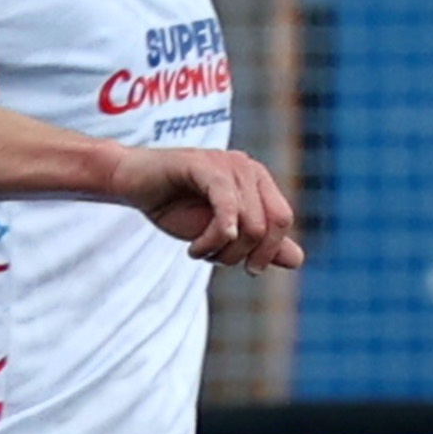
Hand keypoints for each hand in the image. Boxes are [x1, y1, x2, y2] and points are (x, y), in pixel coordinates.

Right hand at [115, 147, 302, 272]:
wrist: (134, 183)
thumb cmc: (177, 205)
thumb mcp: (224, 233)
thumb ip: (260, 244)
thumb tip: (298, 259)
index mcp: (258, 182)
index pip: (282, 221)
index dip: (267, 252)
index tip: (247, 269)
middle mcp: (249, 169)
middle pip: (270, 225)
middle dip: (245, 255)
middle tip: (216, 260)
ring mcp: (228, 164)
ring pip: (248, 224)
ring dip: (221, 251)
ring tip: (198, 251)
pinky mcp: (205, 166)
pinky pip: (226, 206)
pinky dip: (215, 236)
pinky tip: (196, 248)